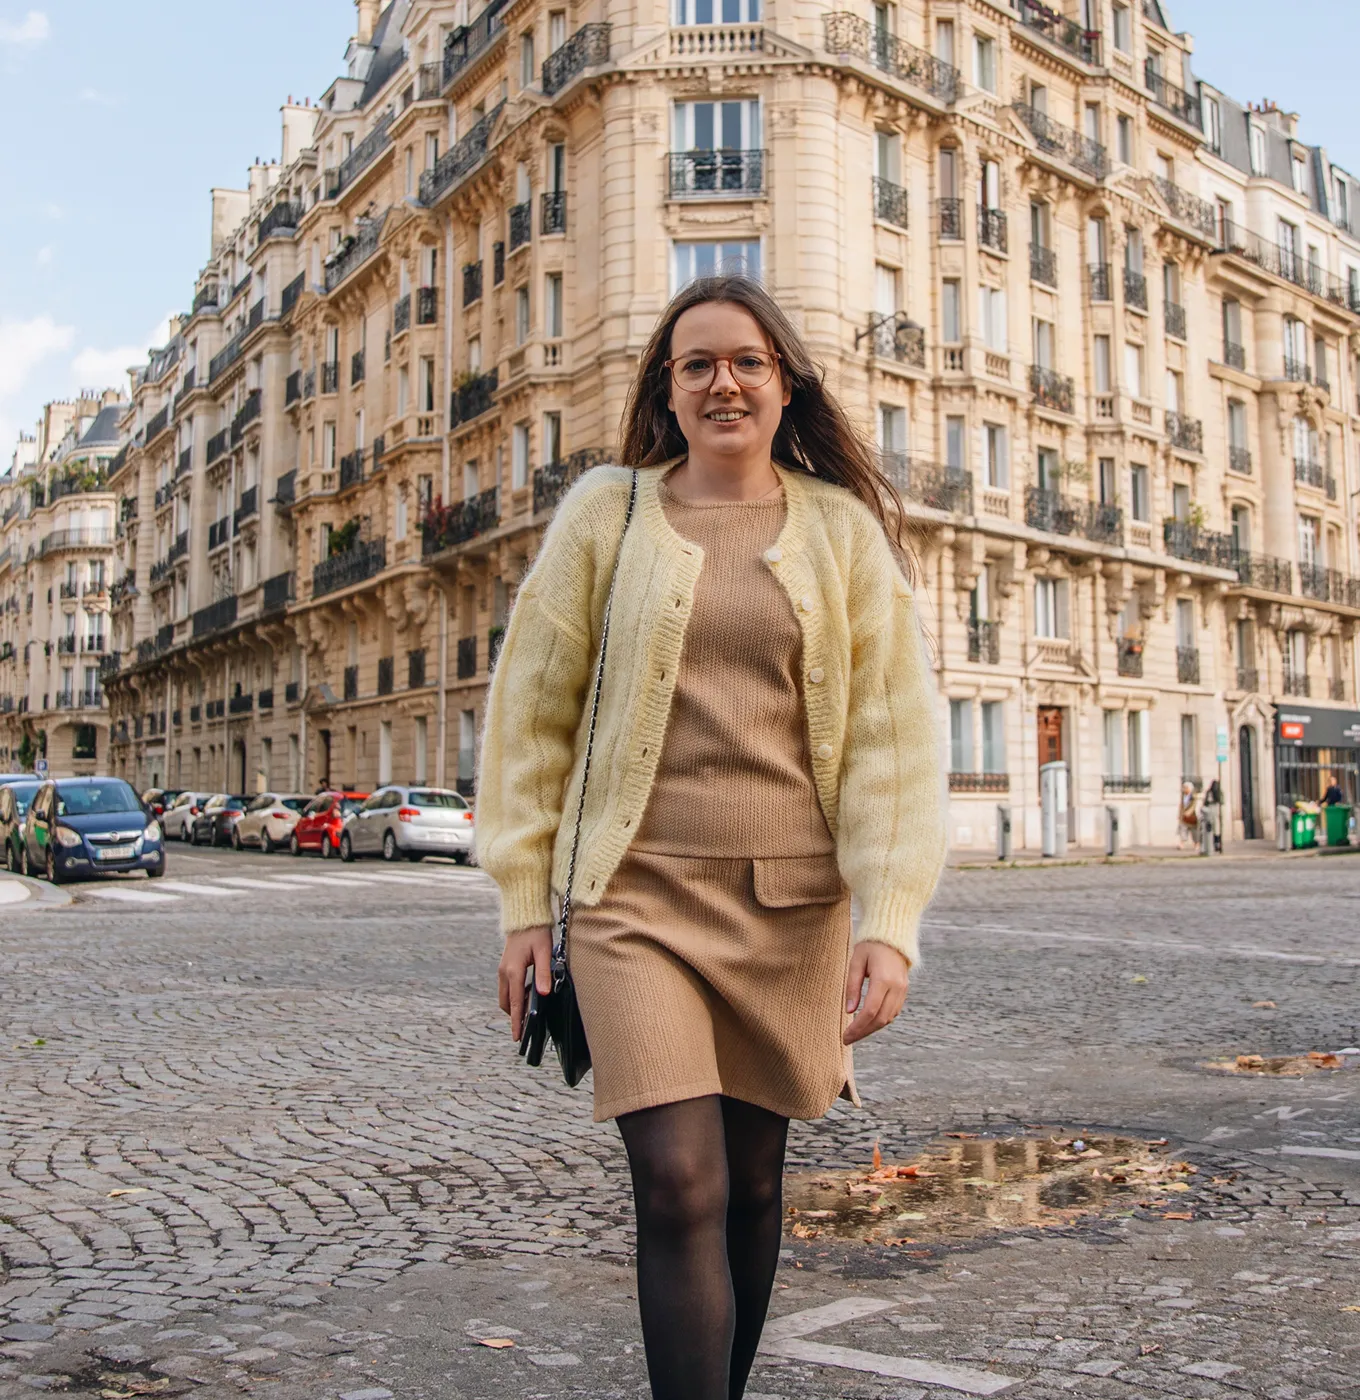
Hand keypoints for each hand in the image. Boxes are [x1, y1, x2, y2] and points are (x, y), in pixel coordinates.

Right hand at [498, 924, 553, 1041]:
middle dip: (514, 1016)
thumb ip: (543, 973)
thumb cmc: (536, 932)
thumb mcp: (544, 951)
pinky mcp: (504, 966)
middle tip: (525, 1029)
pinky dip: (513, 996)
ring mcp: (502, 969)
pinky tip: (527, 995)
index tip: (518, 1036)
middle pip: (506, 1003)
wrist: (524, 916)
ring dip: (514, 1006)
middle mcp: (504, 972)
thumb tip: (543, 993)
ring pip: (505, 996)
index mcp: (514, 971)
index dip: (517, 1021)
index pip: (516, 1002)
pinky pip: (506, 987)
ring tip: (529, 1013)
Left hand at [843, 941, 909, 1045]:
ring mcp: (902, 990)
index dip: (857, 1027)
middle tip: (847, 1040)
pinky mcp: (904, 991)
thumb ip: (852, 986)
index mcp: (883, 979)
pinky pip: (893, 1012)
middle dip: (863, 1032)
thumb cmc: (870, 946)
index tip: (845, 1036)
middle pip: (880, 1019)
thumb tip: (849, 1011)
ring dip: (871, 1029)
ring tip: (855, 1033)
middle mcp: (896, 987)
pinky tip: (867, 1023)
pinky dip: (880, 1020)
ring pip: (888, 1018)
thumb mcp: (856, 962)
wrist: (892, 936)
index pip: (870, 1011)